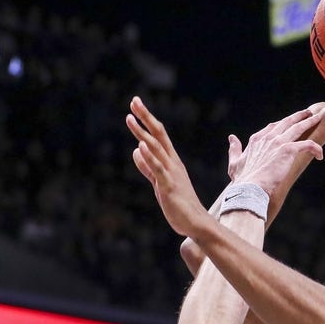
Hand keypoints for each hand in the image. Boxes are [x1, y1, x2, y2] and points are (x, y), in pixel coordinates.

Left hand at [126, 96, 213, 237]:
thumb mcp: (158, 182)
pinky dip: (149, 156)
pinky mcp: (168, 186)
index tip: (135, 106)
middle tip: (134, 100)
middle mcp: (172, 162)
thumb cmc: (178, 203)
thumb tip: (136, 150)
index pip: (159, 135)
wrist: (195, 222)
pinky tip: (140, 145)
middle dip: (145, 117)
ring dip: (142, 132)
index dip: (147, 120)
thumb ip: (147, 167)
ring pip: (156, 148)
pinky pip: (158, 168)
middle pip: (158, 134)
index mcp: (171, 161)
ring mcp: (171, 173)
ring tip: (129, 118)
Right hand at [225, 108, 322, 196]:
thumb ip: (234, 149)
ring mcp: (278, 142)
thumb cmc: (242, 180)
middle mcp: (268, 137)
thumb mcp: (235, 162)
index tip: (289, 122)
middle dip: (298, 116)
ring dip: (309, 122)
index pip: (272, 126)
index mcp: (257, 139)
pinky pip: (307, 145)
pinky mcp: (288, 150)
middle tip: (308, 113)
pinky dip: (315, 148)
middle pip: (287, 122)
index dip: (282, 123)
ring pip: (298, 127)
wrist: (249, 188)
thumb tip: (231, 138)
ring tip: (317, 118)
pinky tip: (320, 154)